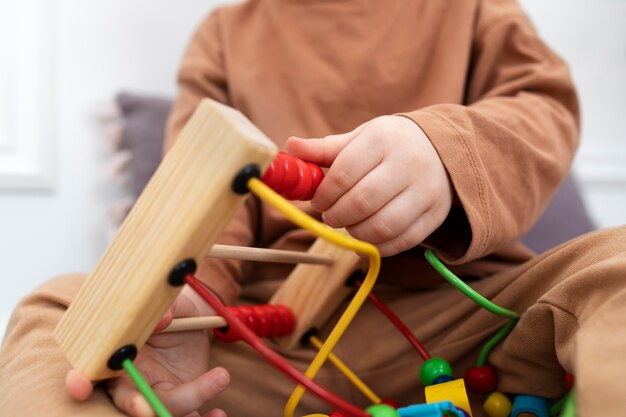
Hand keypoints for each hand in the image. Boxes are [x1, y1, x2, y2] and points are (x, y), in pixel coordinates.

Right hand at [66, 286, 228, 416]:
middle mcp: (131, 380)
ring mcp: (155, 395)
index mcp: (119, 354)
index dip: (82, 380)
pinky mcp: (179, 403)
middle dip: (137, 407)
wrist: (198, 321)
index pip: (92, 370)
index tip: (79, 386)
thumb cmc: (177, 310)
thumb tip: (163, 318)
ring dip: (190, 401)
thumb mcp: (176, 304)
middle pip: (128, 400)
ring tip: (221, 376)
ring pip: (162, 410)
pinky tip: (219, 414)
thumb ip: (167, 308)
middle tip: (149, 410)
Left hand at [287, 115, 452, 255]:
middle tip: (329, 216)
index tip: (317, 201)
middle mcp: (408, 164)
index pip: (344, 172)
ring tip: (348, 225)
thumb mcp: (361, 138)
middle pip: (362, 202)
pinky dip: (377, 246)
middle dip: (337, 215)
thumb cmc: (390, 145)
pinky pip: (402, 241)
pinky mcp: (434, 215)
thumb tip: (290, 147)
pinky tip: (365, 238)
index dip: (324, 194)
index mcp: (383, 139)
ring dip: (356, 233)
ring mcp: (425, 191)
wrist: (442, 150)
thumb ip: (325, 148)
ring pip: (382, 225)